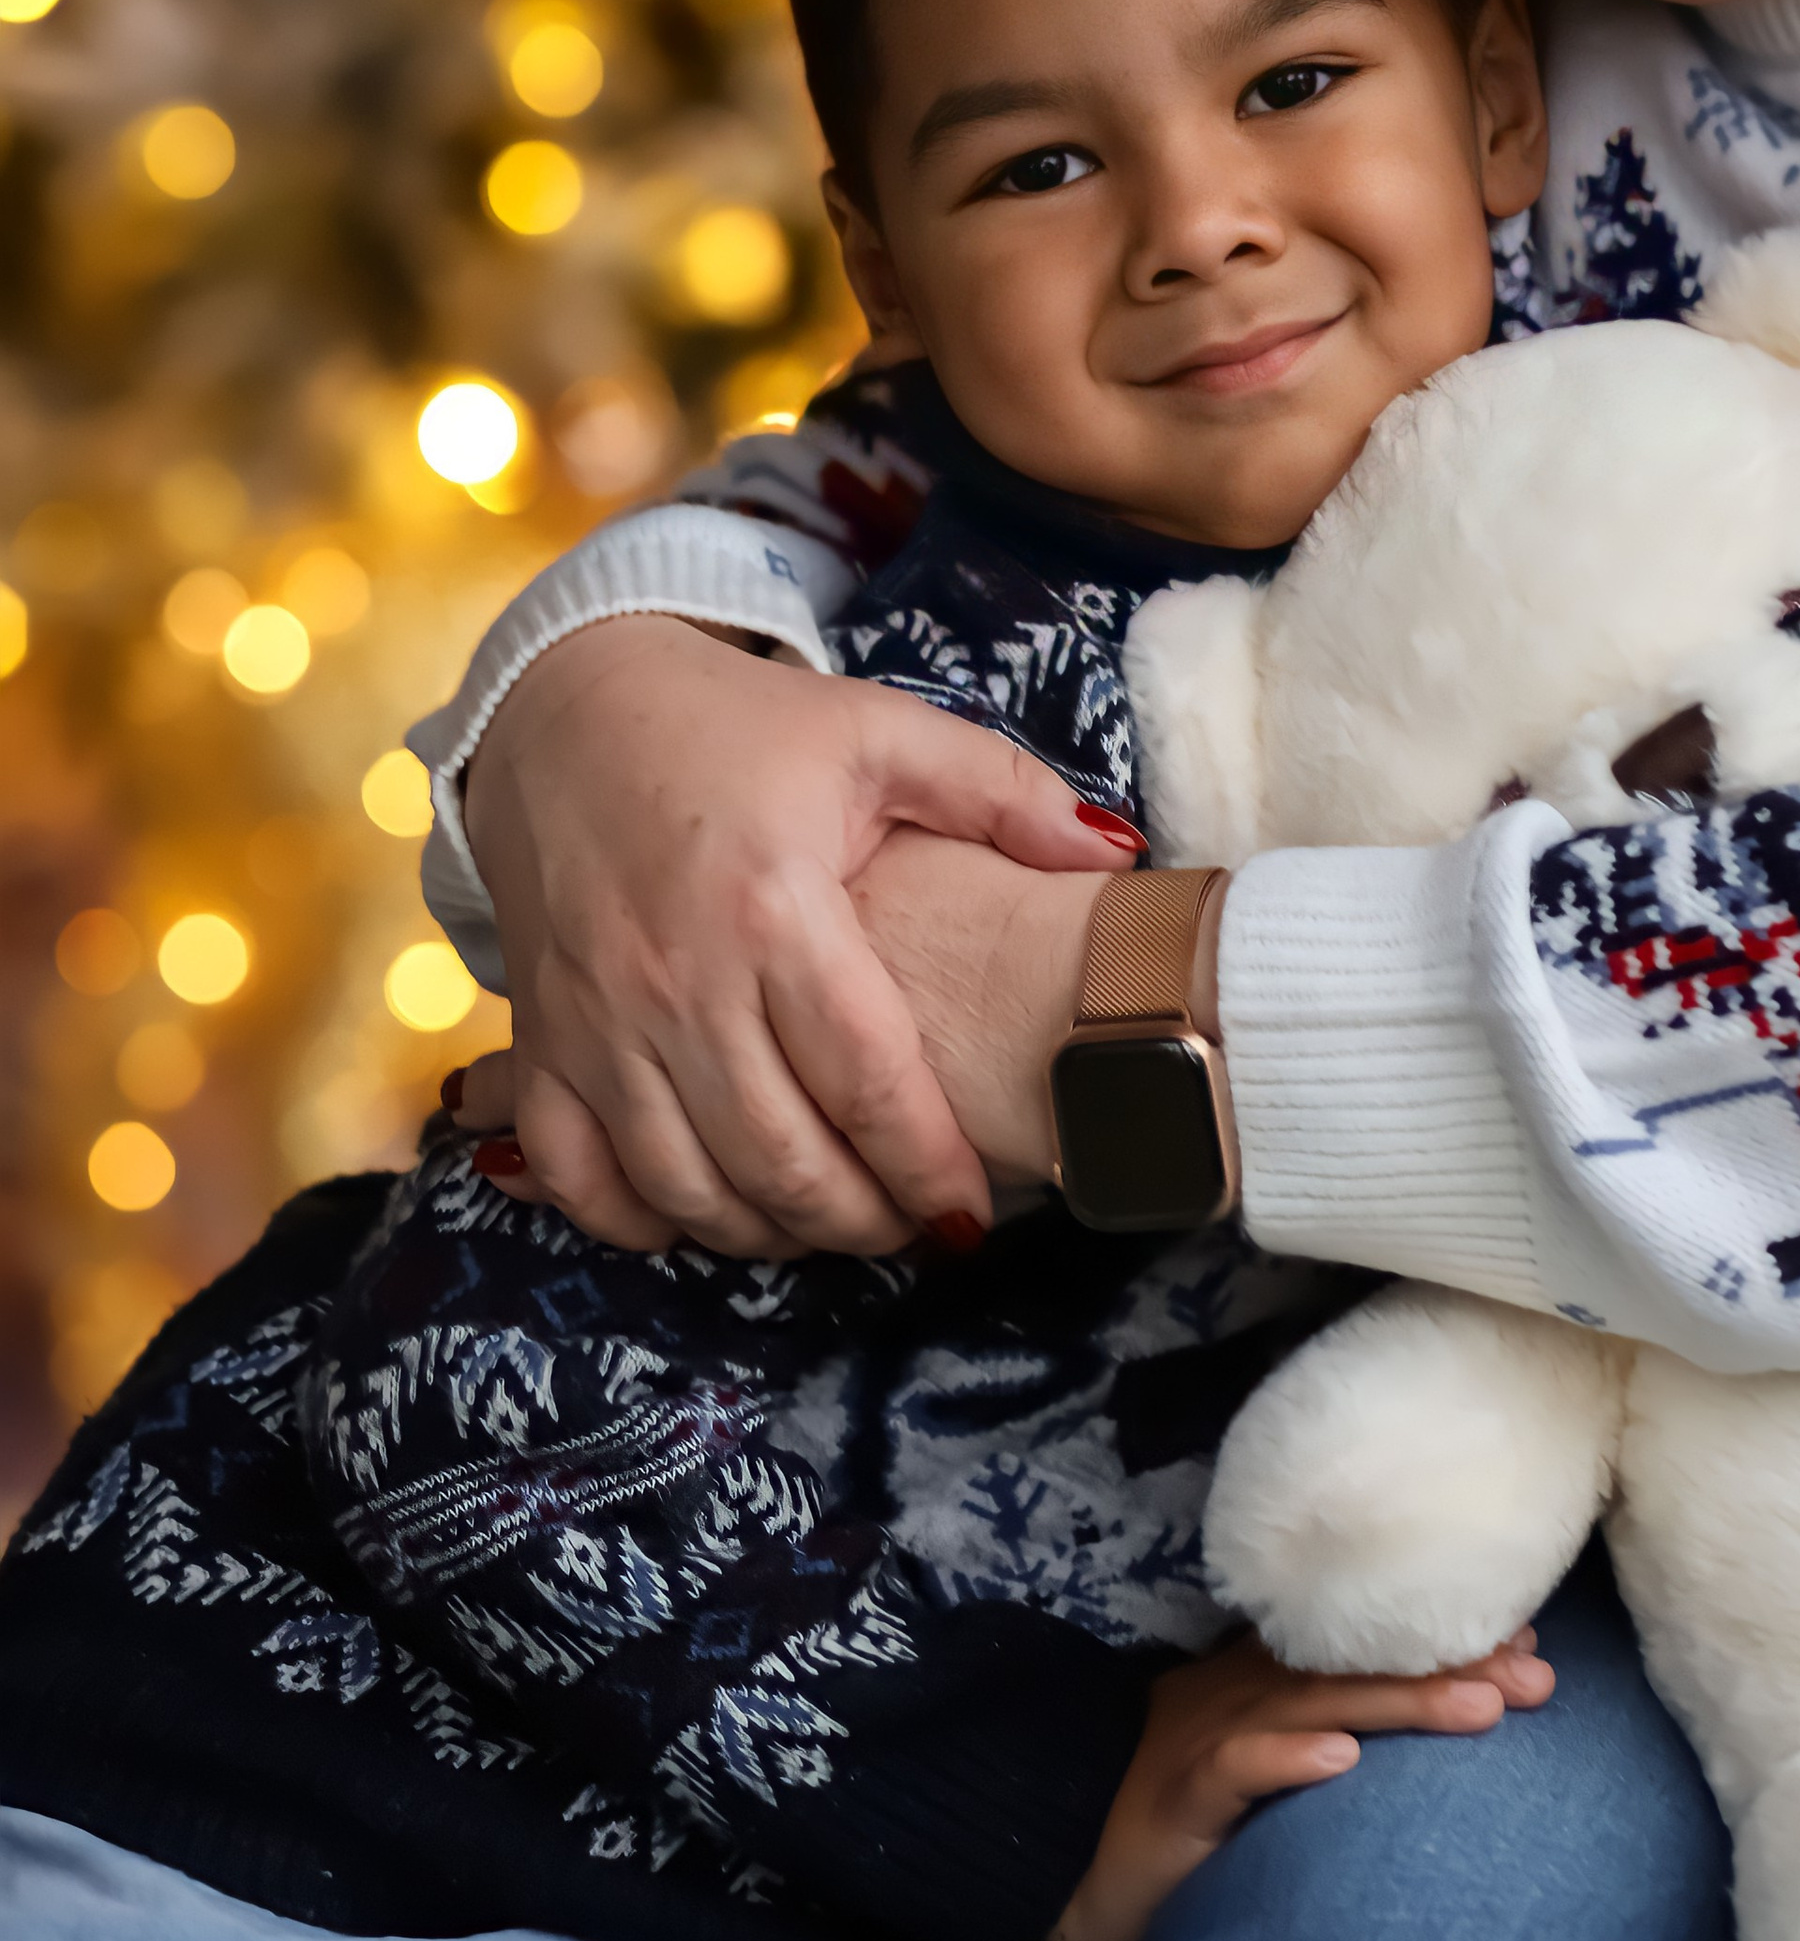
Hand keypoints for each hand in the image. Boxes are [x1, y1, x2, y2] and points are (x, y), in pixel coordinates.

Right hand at [461, 615, 1134, 1258]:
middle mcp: (679, 977)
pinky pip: (581, 1177)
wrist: (570, 706)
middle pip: (781, 1158)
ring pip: (687, 1187)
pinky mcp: (541, 1041)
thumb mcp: (879, 732)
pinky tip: (709, 1214)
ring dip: (770, 1234)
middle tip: (915, 1231)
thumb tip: (1116, 857)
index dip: (927, 1165)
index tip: (974, 1211)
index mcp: (774, 903)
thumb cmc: (742, 727)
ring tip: (835, 1224)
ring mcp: (598, 1019)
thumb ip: (1004, 794)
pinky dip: (643, 1222)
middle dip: (863, 1221)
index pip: (866, 1078)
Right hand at [1048, 1625, 1552, 1940]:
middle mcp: (1252, 1693)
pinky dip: (1290, 1758)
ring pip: (1320, 1705)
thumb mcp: (1260, 1762)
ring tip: (1479, 1706)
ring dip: (1401, 1703)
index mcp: (1274, 1682)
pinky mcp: (1186, 1790)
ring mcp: (1217, 1734)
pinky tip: (1342, 1759)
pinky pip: (1242, 1768)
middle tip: (1539, 1671)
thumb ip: (1323, 1732)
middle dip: (1454, 1667)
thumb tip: (1427, 1720)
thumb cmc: (1176, 1808)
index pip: (1372, 1649)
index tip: (1532, 1640)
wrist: (1067, 1843)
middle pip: (1363, 1667)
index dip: (1449, 1643)